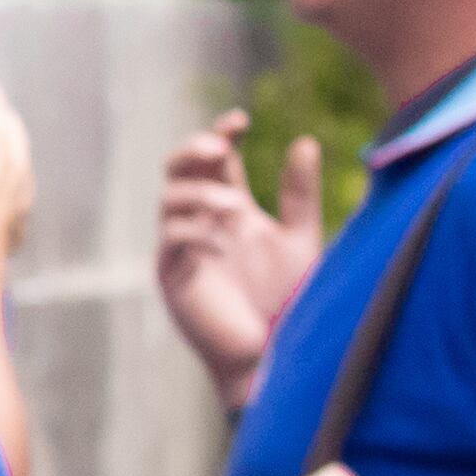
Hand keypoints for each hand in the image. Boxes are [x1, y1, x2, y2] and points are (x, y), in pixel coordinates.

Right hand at [155, 110, 319, 403]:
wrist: (273, 354)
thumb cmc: (285, 301)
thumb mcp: (300, 239)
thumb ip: (299, 194)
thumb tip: (305, 141)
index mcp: (229, 208)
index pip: (215, 158)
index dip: (222, 133)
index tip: (242, 121)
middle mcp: (201, 222)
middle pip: (180, 168)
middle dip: (194, 150)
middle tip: (218, 145)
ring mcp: (183, 248)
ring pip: (170, 199)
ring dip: (200, 194)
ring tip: (234, 207)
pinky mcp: (174, 277)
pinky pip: (171, 240)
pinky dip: (194, 232)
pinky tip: (222, 244)